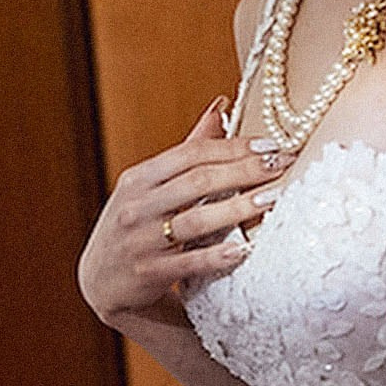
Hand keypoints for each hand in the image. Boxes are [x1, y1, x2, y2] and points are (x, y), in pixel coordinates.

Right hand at [78, 99, 285, 329]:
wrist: (102, 281)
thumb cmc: (138, 223)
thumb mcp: (152, 185)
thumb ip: (189, 148)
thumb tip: (221, 104)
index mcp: (139, 178)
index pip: (191, 154)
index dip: (233, 147)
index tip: (271, 145)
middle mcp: (136, 206)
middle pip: (198, 181)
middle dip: (244, 170)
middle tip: (282, 165)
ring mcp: (141, 241)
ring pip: (196, 220)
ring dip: (239, 208)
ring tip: (273, 199)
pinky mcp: (147, 273)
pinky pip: (188, 263)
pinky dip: (217, 255)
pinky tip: (245, 249)